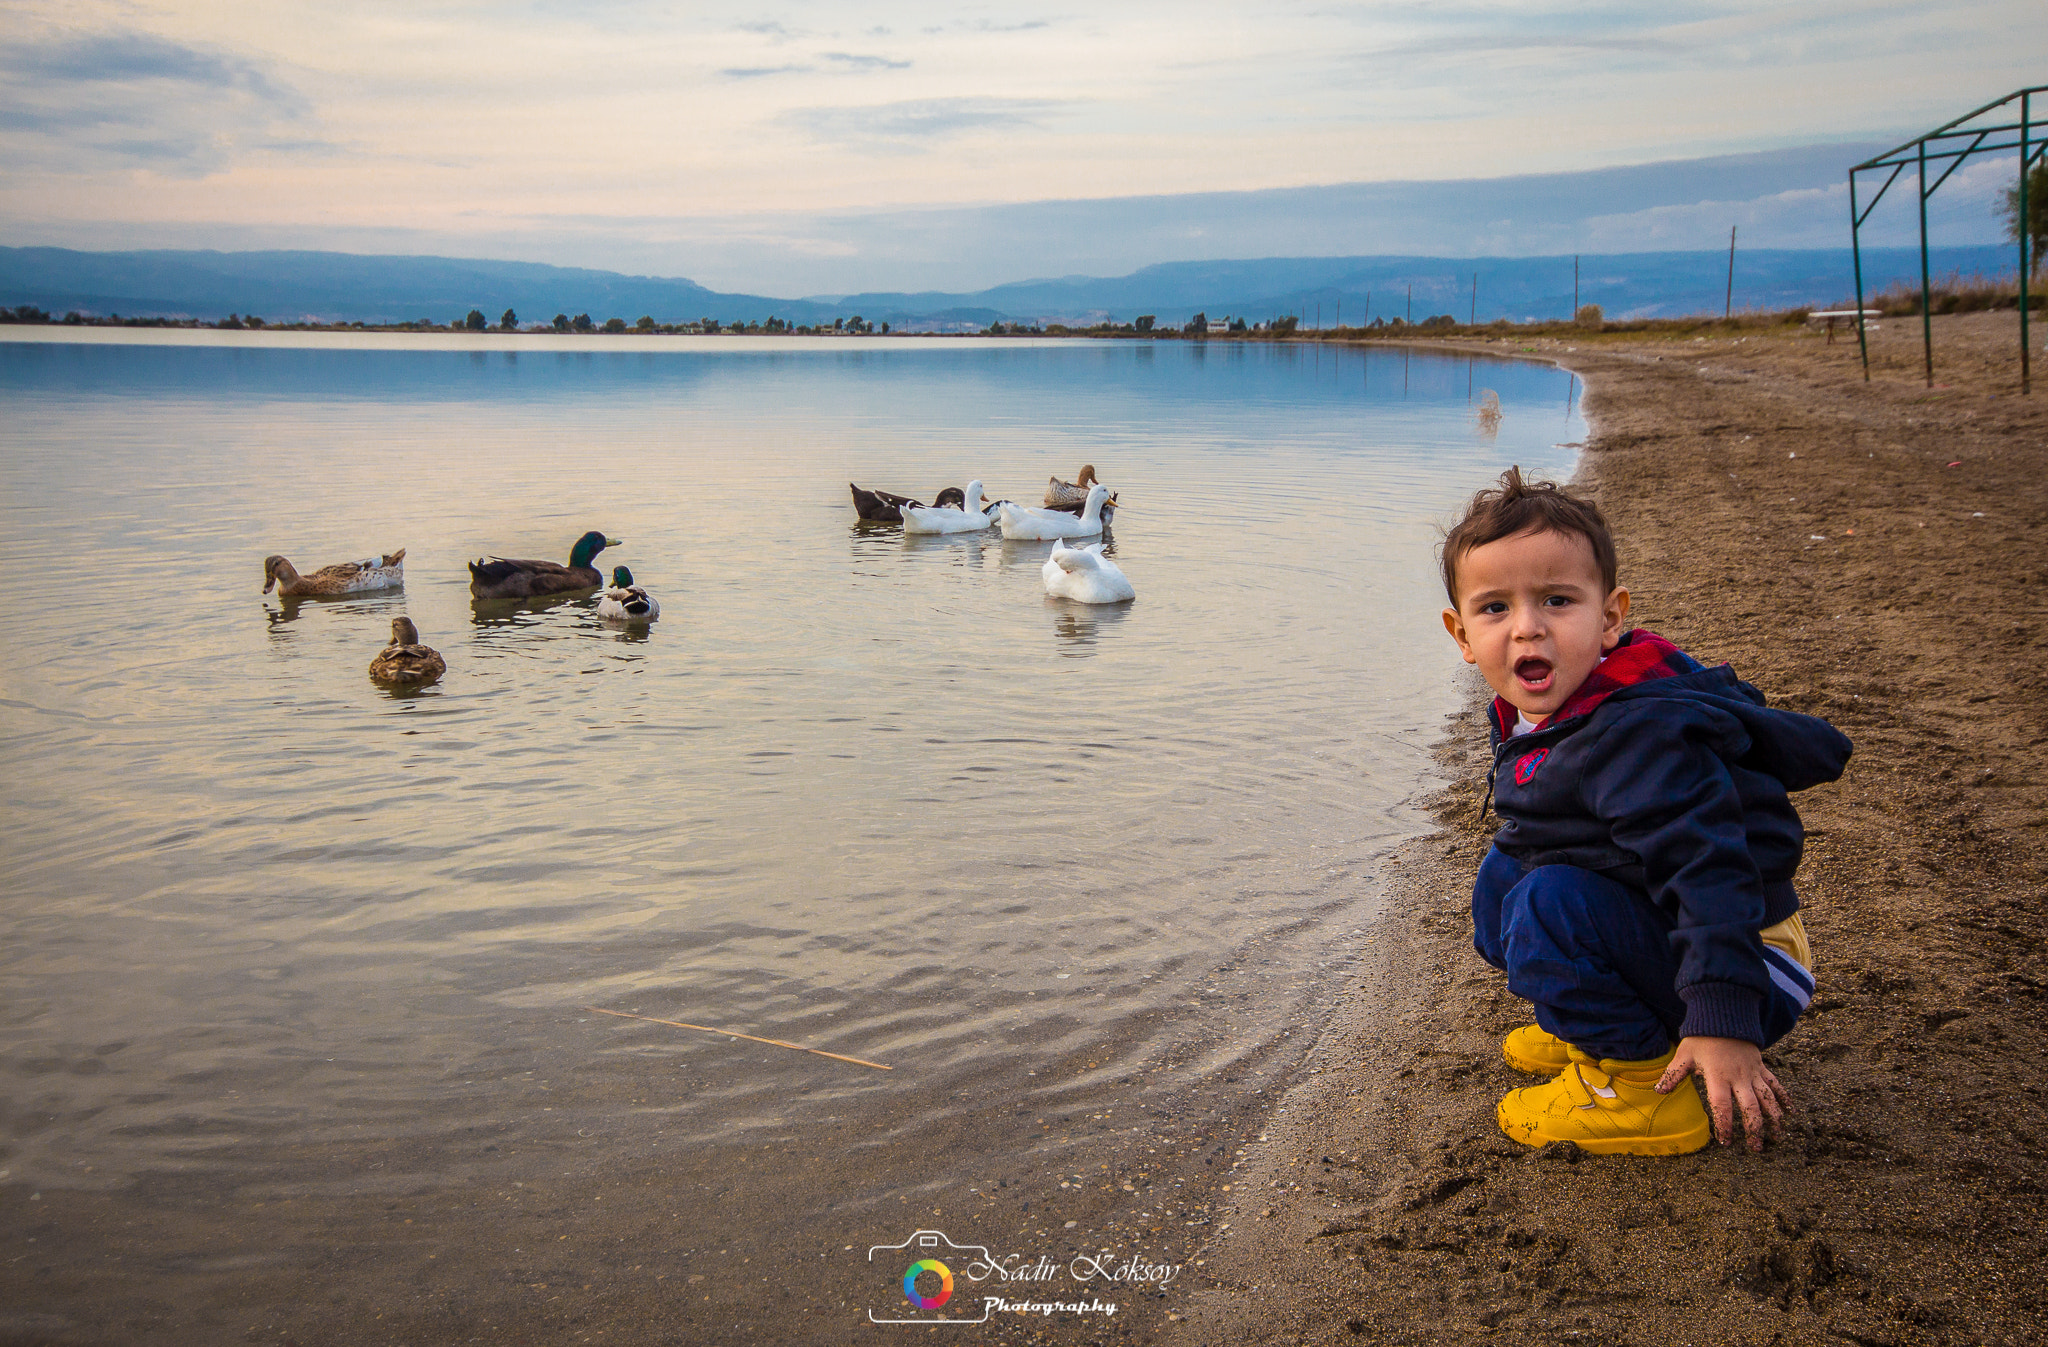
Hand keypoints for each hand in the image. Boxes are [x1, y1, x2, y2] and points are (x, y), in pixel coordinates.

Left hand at [1656, 1035, 1788, 1150]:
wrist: (1724, 1017)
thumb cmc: (1701, 1038)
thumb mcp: (1684, 1054)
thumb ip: (1674, 1074)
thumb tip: (1658, 1091)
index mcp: (1718, 1076)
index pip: (1722, 1105)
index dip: (1724, 1124)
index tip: (1726, 1142)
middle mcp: (1739, 1077)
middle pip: (1751, 1107)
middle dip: (1754, 1129)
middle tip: (1755, 1149)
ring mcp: (1753, 1073)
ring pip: (1768, 1099)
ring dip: (1774, 1118)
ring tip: (1778, 1137)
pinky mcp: (1762, 1067)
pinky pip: (1776, 1084)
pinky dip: (1785, 1098)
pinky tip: (1791, 1113)